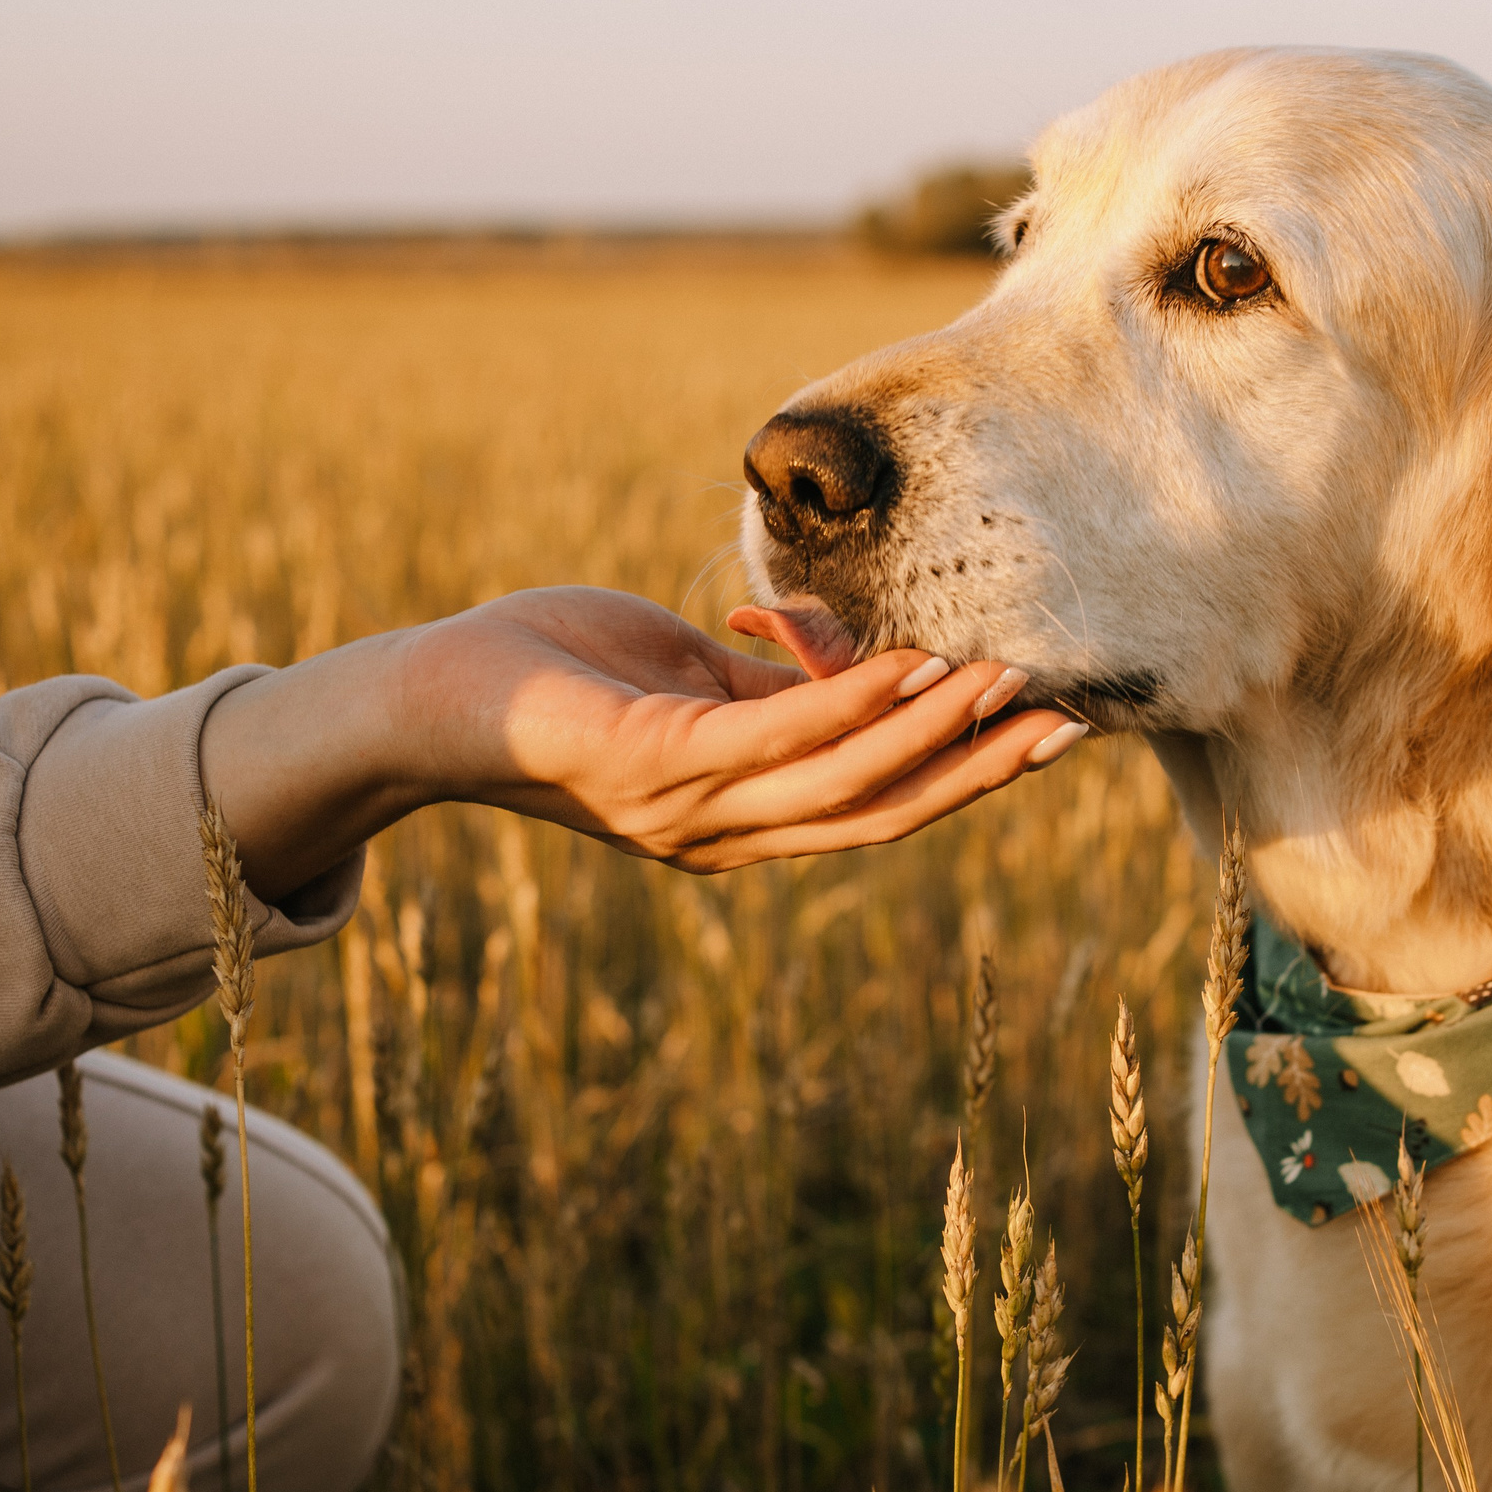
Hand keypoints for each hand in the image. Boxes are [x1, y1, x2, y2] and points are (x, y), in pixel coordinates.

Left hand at [203, 587, 1082, 899]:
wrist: (420, 698)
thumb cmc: (551, 671)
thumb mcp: (688, 677)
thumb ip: (773, 684)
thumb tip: (864, 656)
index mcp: (743, 816)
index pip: (880, 802)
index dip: (969, 771)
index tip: (1051, 725)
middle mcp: (726, 836)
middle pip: (884, 811)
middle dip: (981, 768)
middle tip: (1071, 721)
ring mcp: (689, 813)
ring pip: (842, 784)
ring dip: (935, 733)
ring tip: (1007, 682)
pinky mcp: (649, 766)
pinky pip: (771, 738)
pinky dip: (851, 706)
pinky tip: (911, 670)